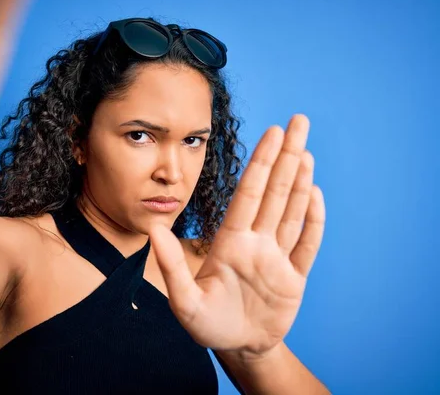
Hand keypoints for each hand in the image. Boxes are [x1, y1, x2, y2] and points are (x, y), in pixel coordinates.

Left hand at [149, 114, 325, 358]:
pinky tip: (315, 194)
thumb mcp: (184, 301)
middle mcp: (256, 243)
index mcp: (231, 243)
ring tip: (307, 150)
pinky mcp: (295, 279)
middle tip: (299, 121)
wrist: (237, 347)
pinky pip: (306, 246)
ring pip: (291, 212)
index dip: (261, 163)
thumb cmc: (207, 324)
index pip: (248, 195)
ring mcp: (277, 259)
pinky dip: (313, 222)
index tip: (271, 132)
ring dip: (301, 182)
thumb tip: (153, 229)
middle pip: (274, 192)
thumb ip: (171, 265)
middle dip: (286, 157)